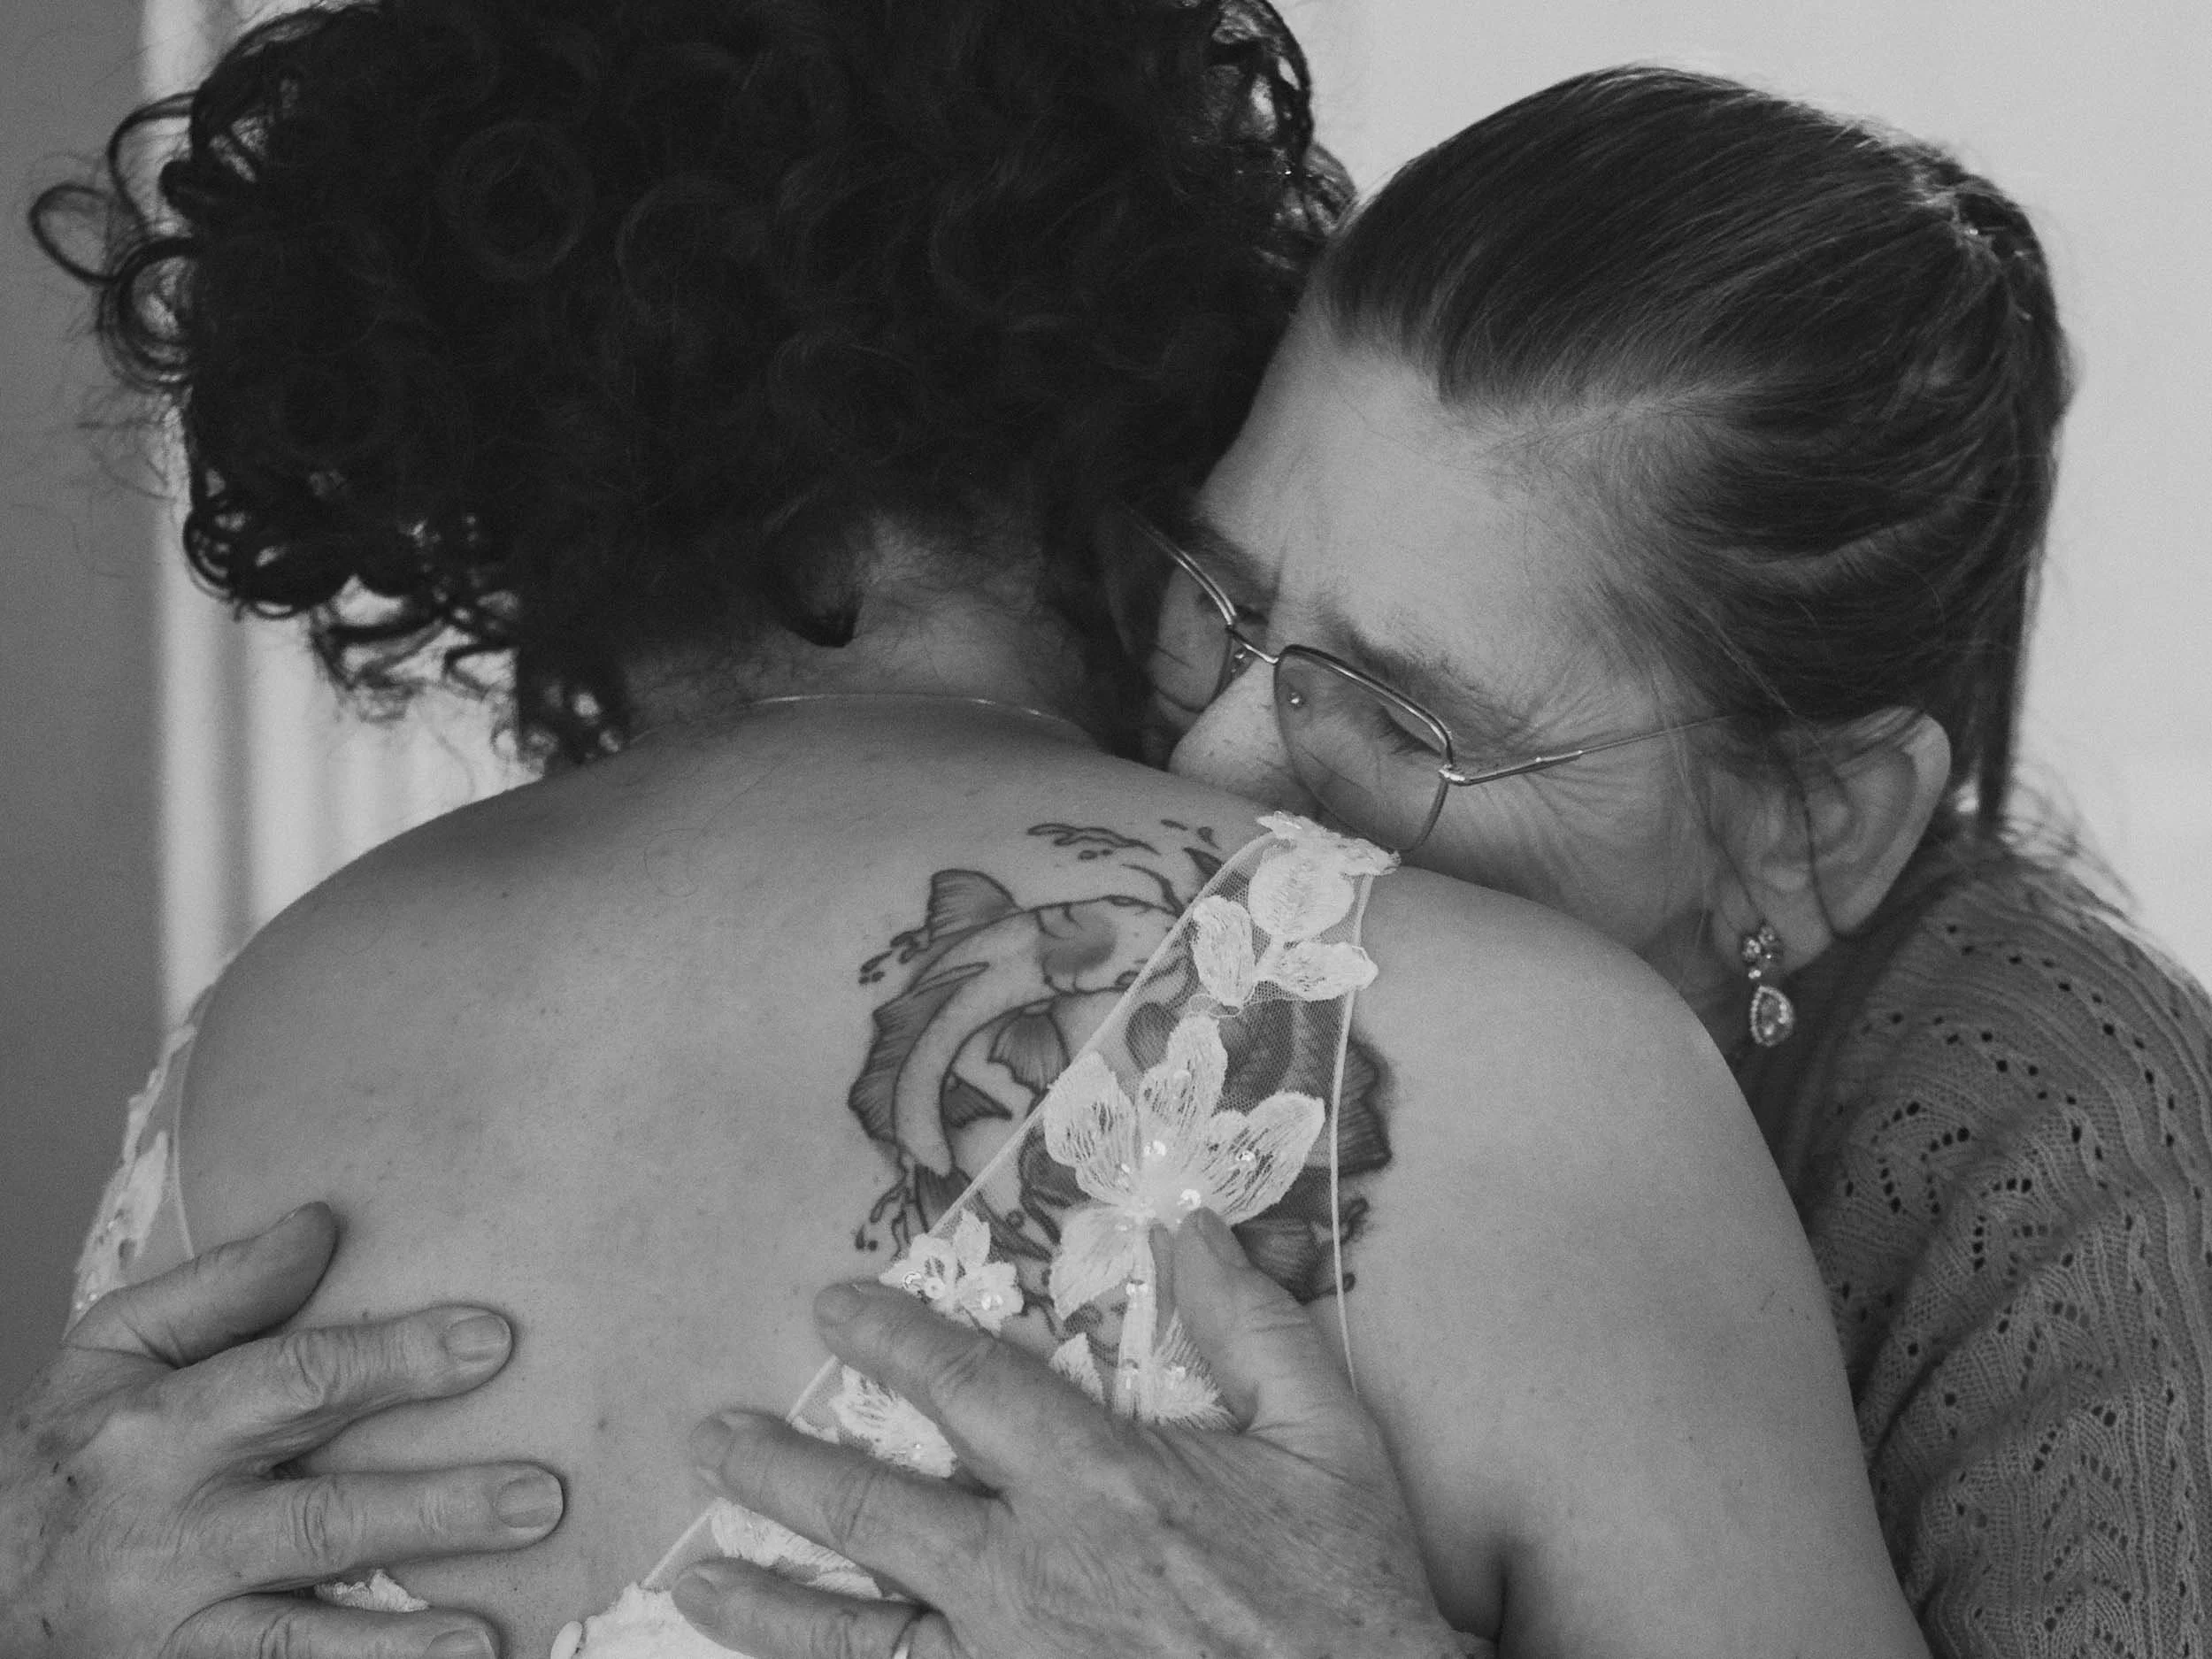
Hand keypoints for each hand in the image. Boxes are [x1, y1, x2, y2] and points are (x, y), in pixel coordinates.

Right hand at [0, 1203, 563, 1658]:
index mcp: (160, 1428)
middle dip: (435, 1511)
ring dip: (397, 1644)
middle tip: (540, 1498)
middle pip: (320, 1519)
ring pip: (296, 1637)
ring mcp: (173, 1627)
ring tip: (485, 1640)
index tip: (492, 1341)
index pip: (297, 1382)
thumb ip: (221, 1291)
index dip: (397, 1359)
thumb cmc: (65, 1455)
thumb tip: (323, 1224)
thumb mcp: (113, 1352)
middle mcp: (170, 1532)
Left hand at [675, 1207, 1479, 1658]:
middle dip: (783, 1474)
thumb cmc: (1345, 1594)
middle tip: (714, 1440)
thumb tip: (1194, 1225)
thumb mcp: (1327, 1436)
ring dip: (769, 1605)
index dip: (890, 1337)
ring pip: (858, 1634)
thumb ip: (1253, 1325)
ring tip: (697, 1579)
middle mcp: (1030, 1572)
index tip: (831, 1305)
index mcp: (1099, 1481)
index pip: (968, 1387)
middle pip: (874, 1513)